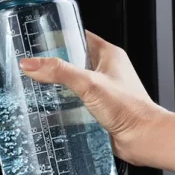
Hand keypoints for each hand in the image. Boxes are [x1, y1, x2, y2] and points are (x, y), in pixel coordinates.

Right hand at [19, 31, 167, 164]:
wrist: (143, 138)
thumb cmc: (129, 108)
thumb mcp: (89, 84)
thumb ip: (59, 72)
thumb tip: (31, 64)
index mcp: (109, 54)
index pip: (80, 36)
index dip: (61, 37)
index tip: (41, 40)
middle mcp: (108, 70)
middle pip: (75, 60)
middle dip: (55, 64)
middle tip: (35, 66)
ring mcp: (104, 90)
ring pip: (75, 82)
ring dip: (59, 85)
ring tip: (39, 86)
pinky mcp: (101, 108)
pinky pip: (79, 101)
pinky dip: (66, 104)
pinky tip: (52, 108)